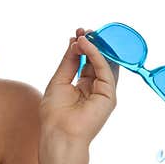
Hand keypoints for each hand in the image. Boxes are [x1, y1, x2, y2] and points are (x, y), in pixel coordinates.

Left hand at [39, 27, 119, 146]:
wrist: (59, 133)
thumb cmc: (55, 113)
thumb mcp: (59, 80)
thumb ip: (69, 61)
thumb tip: (75, 41)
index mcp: (83, 86)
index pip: (87, 62)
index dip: (83, 47)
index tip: (77, 33)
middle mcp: (95, 88)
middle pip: (98, 61)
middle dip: (92, 44)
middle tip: (84, 30)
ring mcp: (104, 92)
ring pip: (104, 64)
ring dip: (95, 47)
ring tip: (85, 34)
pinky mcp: (109, 95)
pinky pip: (104, 70)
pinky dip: (96, 55)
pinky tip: (86, 45)